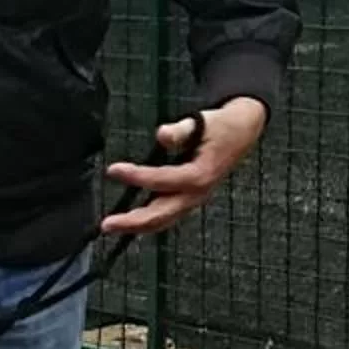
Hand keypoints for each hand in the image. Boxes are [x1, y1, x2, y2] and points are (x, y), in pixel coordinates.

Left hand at [103, 96, 266, 235]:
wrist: (242, 132)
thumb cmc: (220, 126)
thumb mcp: (204, 121)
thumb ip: (182, 130)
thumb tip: (162, 134)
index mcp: (200, 175)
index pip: (162, 180)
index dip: (136, 176)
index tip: (112, 170)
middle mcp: (197, 194)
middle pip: (161, 215)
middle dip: (133, 222)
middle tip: (106, 224)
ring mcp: (193, 200)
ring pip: (163, 220)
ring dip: (136, 226)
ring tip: (111, 227)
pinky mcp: (189, 200)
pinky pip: (166, 216)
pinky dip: (147, 222)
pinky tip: (129, 222)